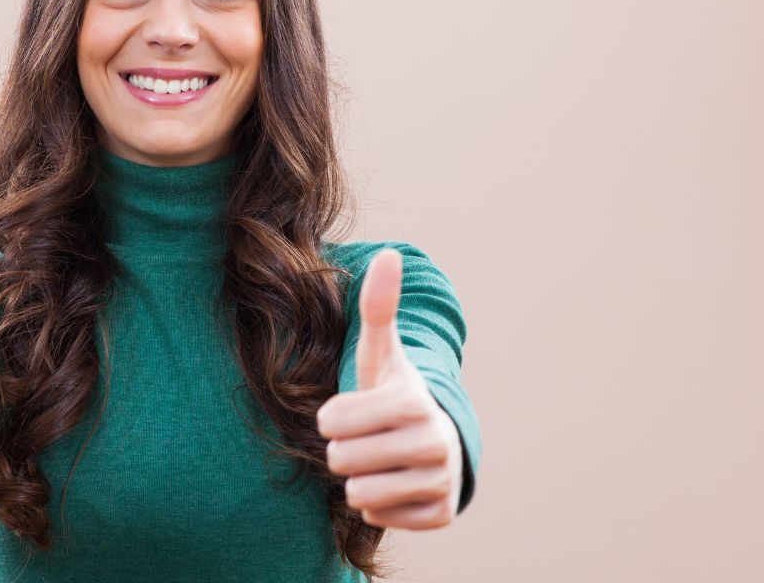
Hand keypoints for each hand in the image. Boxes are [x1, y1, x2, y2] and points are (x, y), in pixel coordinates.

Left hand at [317, 248, 462, 529]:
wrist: (435, 439)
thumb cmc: (392, 392)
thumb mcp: (380, 352)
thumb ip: (378, 307)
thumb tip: (388, 253)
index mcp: (414, 401)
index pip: (333, 423)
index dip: (331, 418)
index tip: (347, 411)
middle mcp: (435, 443)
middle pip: (342, 460)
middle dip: (343, 450)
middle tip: (365, 439)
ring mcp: (441, 482)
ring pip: (360, 494)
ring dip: (359, 479)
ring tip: (378, 460)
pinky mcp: (440, 515)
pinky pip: (379, 518)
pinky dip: (379, 505)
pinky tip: (395, 483)